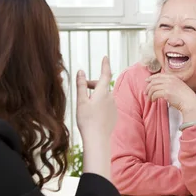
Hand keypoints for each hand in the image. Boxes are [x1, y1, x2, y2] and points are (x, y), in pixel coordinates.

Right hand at [76, 56, 116, 177]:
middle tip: (82, 91)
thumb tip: (81, 71)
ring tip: (86, 107)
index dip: (105, 64)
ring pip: (104, 96)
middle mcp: (111, 97)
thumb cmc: (87, 120)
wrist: (97, 139)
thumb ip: (81, 85)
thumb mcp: (81, 101)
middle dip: (92, 85)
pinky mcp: (114, 114)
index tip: (105, 57)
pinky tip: (93, 115)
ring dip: (96, 96)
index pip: (105, 74)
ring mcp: (114, 106)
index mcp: (102, 92)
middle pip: (102, 86)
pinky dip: (100, 105)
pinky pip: (107, 105)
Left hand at [145, 74, 195, 121]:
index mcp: (173, 77)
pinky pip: (155, 94)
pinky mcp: (166, 93)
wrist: (190, 102)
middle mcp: (170, 80)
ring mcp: (168, 86)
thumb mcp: (179, 86)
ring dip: (150, 94)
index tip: (147, 81)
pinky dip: (152, 97)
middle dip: (148, 87)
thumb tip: (161, 86)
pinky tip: (153, 101)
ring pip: (153, 88)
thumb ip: (171, 84)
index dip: (151, 78)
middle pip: (154, 81)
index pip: (159, 75)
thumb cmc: (185, 97)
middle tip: (146, 92)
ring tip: (150, 98)